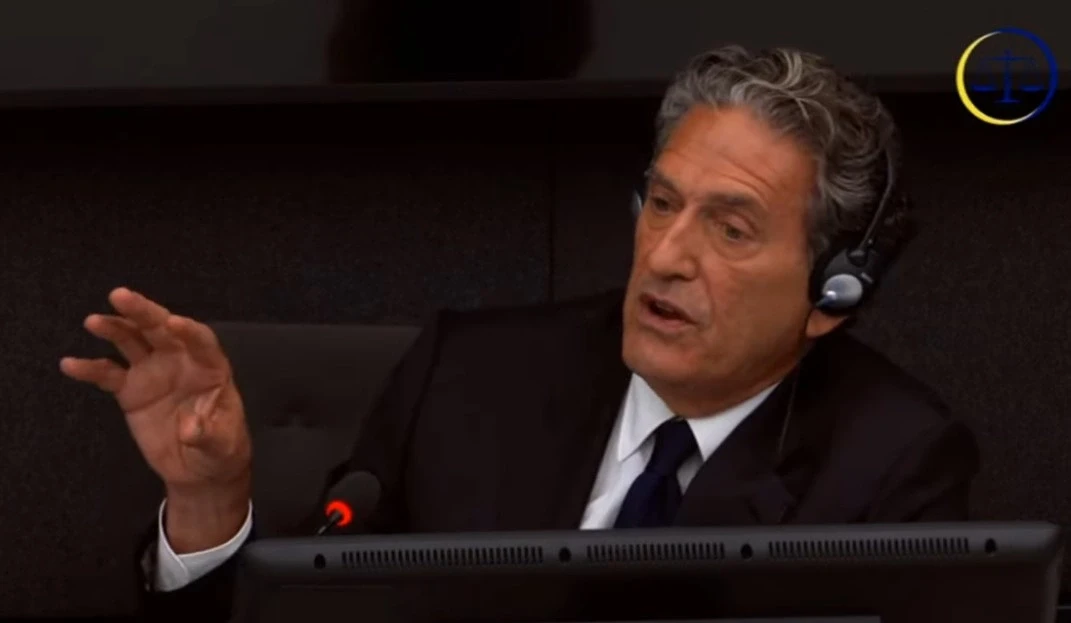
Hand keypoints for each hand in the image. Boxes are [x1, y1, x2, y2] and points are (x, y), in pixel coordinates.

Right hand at [60, 288, 251, 519]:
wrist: (197, 467)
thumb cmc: (220, 449)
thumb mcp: (221, 445)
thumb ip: (209, 434)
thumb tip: (192, 430)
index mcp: (210, 368)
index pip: (201, 342)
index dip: (188, 331)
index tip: (173, 322)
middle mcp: (180, 361)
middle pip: (161, 330)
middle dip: (143, 312)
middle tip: (120, 296)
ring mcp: (153, 372)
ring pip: (132, 342)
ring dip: (114, 328)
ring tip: (94, 321)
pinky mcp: (131, 390)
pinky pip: (108, 374)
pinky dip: (90, 368)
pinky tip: (70, 364)